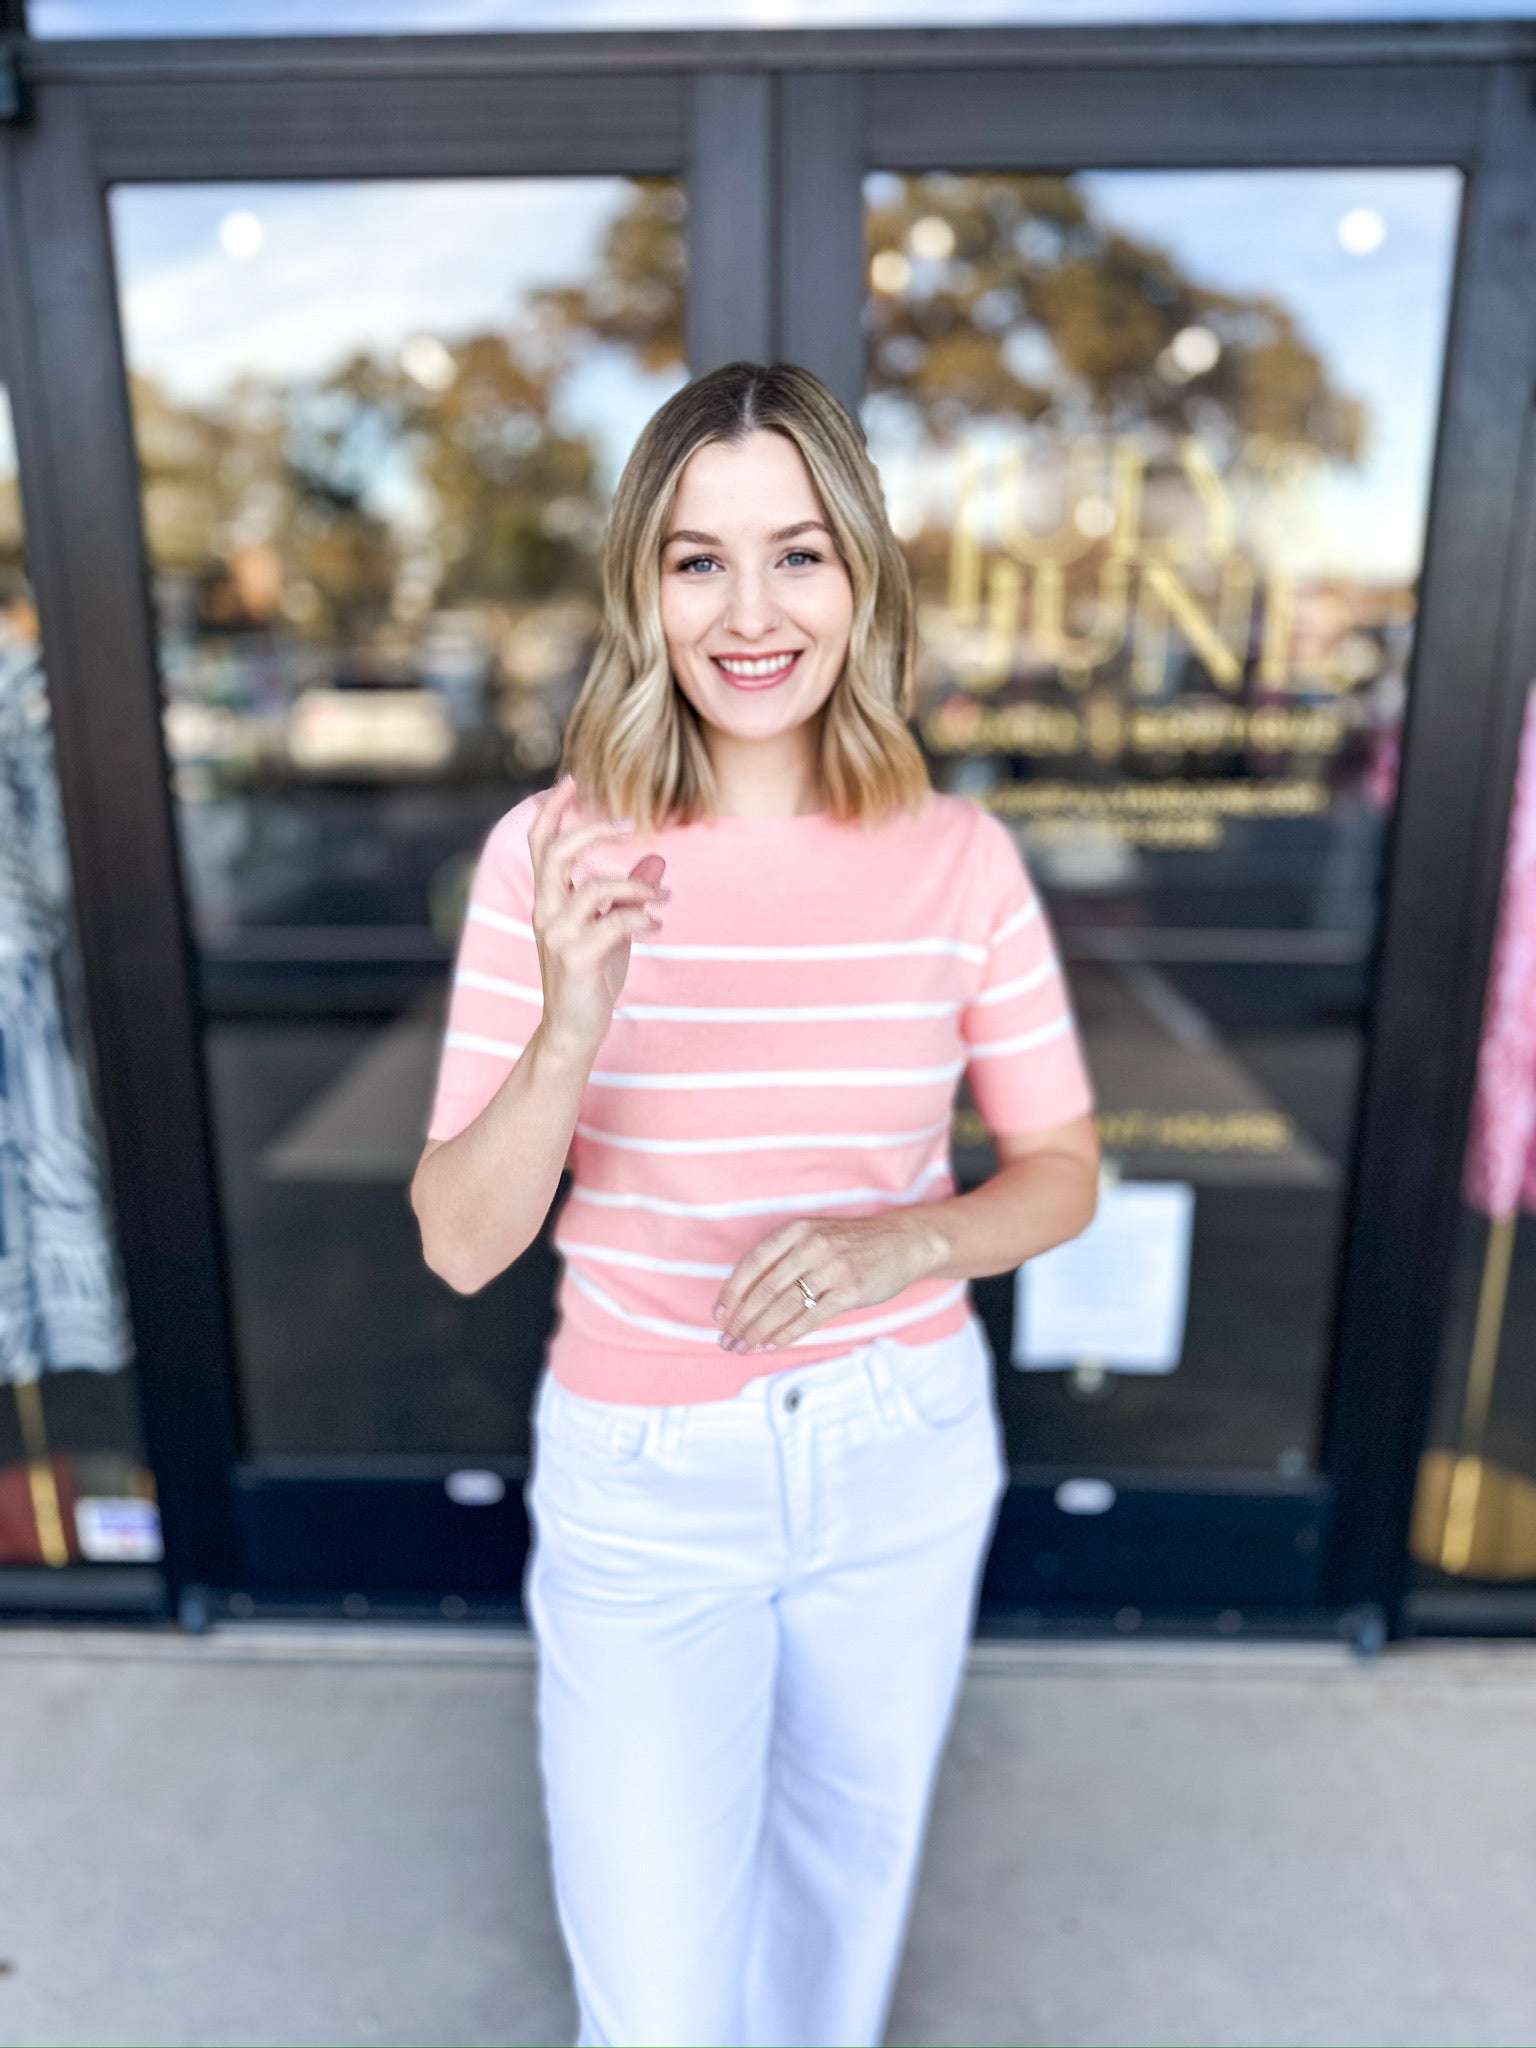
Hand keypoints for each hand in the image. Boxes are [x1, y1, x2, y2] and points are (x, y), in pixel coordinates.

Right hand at [528, 775, 667, 1060]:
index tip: (570, 780)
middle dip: (592, 831)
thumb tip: (657, 859)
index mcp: (549, 901)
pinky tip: (657, 925)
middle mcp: (546, 912)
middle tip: (628, 823)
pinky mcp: (577, 958)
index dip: (551, 811)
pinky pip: (613, 923)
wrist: (574, 1030)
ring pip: (593, 888)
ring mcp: (558, 936)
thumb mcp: (613, 929)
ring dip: (636, 886)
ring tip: (663, 896)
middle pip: (556, 854)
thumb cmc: (592, 978)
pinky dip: (641, 917)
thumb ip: (628, 895)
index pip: (541, 845)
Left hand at [713, 1212, 947, 1353]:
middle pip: (764, 1289)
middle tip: (726, 1341)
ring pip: (784, 1306)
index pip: (752, 1263)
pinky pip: (810, 1317)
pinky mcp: (850, 1291)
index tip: (719, 1315)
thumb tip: (748, 1296)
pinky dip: (786, 1334)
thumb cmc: (853, 1243)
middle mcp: (811, 1246)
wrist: (902, 1242)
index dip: (732, 1292)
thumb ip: (785, 1257)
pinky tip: (771, 1345)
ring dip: (758, 1331)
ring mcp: (831, 1268)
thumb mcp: (816, 1235)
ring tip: (743, 1348)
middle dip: (741, 1320)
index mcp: (797, 1230)